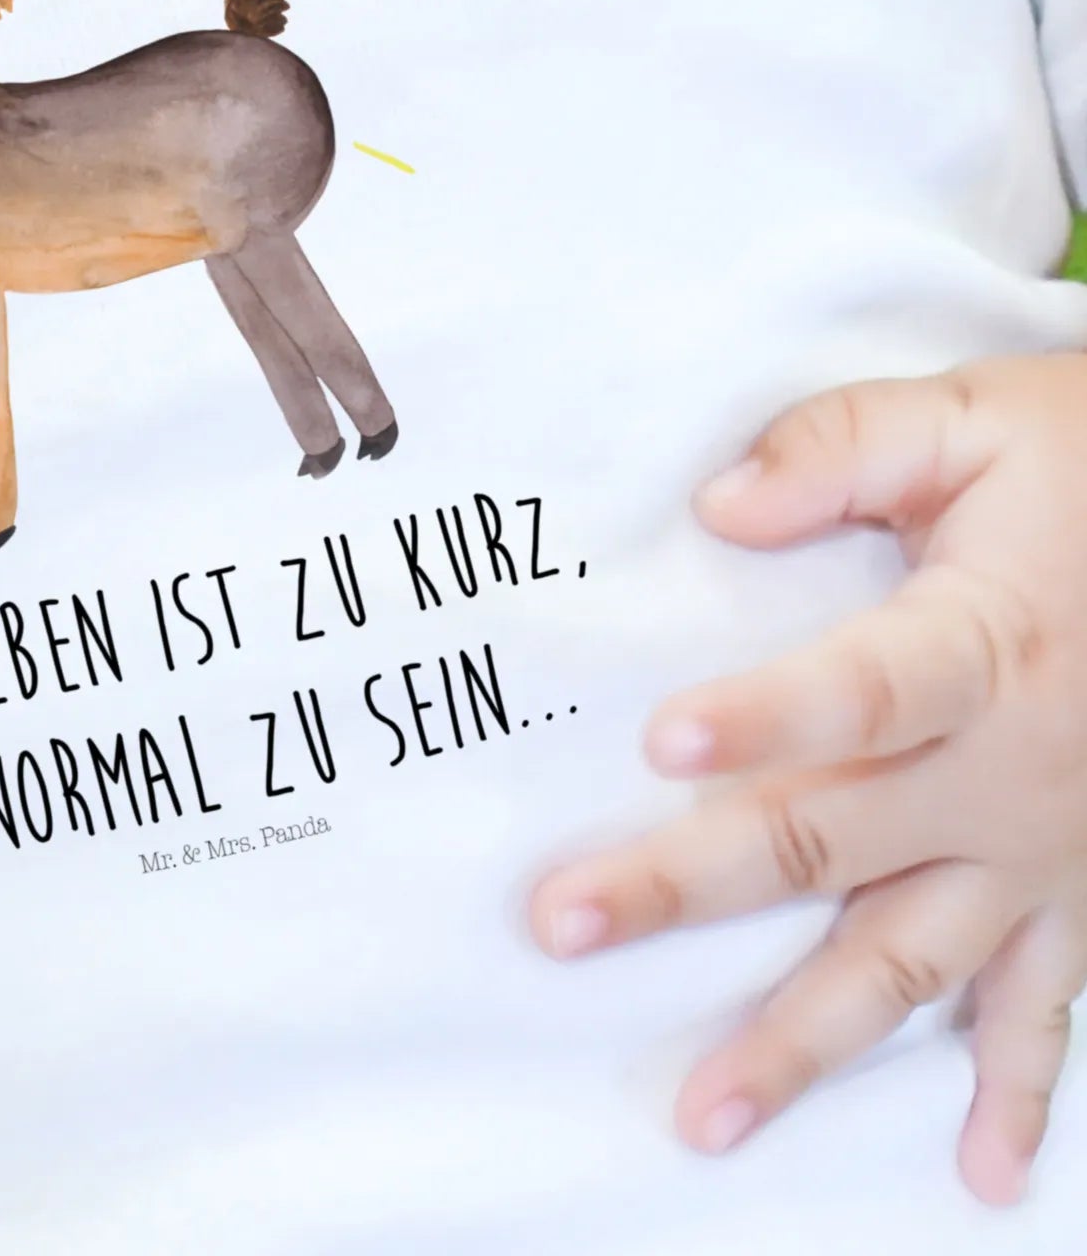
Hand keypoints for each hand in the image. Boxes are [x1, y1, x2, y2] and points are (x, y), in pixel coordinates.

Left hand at [528, 354, 1086, 1205]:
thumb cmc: (1086, 464)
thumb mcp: (974, 419)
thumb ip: (842, 447)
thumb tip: (719, 506)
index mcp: (984, 644)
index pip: (863, 690)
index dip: (768, 717)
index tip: (661, 741)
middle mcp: (1012, 770)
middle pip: (834, 839)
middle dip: (687, 886)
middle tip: (563, 926)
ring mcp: (1048, 849)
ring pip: (914, 961)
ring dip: (808, 1041)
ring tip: (707, 1115)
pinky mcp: (1081, 889)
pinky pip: (1050, 1007)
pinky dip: (1016, 1094)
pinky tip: (979, 1178)